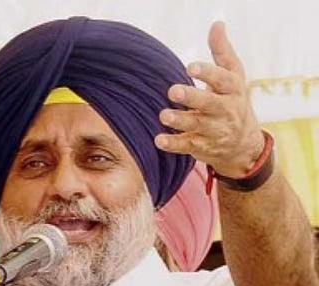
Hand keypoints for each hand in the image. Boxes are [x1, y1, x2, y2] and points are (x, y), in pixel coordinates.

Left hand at [155, 21, 265, 177]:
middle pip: (210, 104)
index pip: (223, 80)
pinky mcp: (202, 146)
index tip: (190, 66)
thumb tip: (217, 24)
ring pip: (197, 126)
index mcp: (232, 90)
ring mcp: (214, 130)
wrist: (243, 143)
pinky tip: (158, 140)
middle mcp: (225, 110)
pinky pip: (187, 146)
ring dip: (180, 121)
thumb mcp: (233, 76)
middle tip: (173, 91)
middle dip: (192, 98)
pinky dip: (173, 144)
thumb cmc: (232, 100)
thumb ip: (222, 52)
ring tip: (163, 115)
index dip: (208, 73)